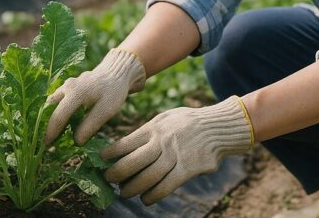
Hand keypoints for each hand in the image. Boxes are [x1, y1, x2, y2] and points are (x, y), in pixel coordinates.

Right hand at [44, 48, 145, 144]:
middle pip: (50, 109)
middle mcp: (67, 87)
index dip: (52, 132)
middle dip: (47, 126)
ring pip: (52, 104)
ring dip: (49, 118)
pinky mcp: (68, 86)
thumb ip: (91, 125)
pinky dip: (55, 112)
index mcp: (75, 93)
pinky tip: (60, 124)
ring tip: (52, 135)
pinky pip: (57, 100)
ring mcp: (66, 85)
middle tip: (46, 143)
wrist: (117, 72)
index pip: (59, 116)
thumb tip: (76, 141)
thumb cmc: (114, 91)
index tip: (47, 145)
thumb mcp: (107, 109)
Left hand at [102, 97, 253, 204]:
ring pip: (148, 177)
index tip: (101, 160)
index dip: (111, 154)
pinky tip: (146, 199)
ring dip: (133, 188)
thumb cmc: (187, 122)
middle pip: (133, 162)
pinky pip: (167, 186)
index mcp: (154, 128)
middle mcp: (162, 141)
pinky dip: (154, 195)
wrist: (217, 127)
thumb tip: (124, 146)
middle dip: (117, 174)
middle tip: (109, 180)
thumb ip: (147, 131)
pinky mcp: (187, 169)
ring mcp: (175, 155)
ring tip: (125, 193)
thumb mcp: (165, 118)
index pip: (126, 142)